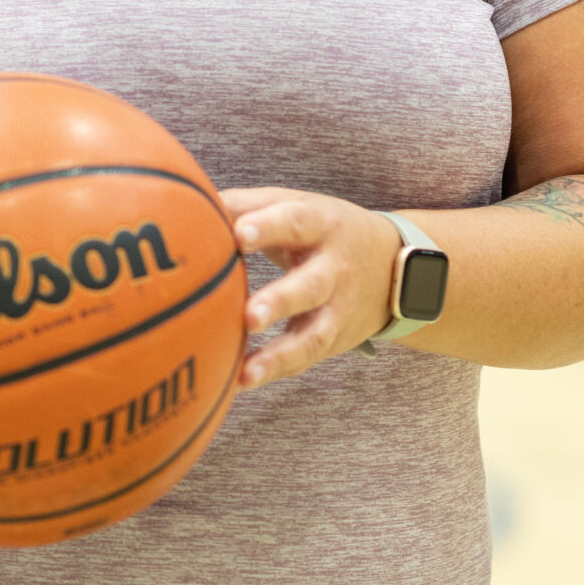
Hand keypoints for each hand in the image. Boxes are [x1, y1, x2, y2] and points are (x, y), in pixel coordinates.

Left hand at [218, 187, 401, 389]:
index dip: (267, 227)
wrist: (393, 267)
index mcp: (320, 224)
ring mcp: (337, 308)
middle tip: (249, 316)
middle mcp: (334, 268)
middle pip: (310, 285)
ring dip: (280, 354)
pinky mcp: (333, 339)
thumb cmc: (322, 229)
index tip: (237, 234)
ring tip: (247, 369)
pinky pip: (304, 358)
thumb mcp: (295, 206)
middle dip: (280, 301)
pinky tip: (241, 380)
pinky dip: (275, 370)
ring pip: (313, 334)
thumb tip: (190, 204)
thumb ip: (245, 205)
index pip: (295, 221)